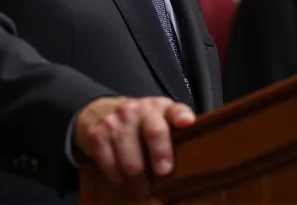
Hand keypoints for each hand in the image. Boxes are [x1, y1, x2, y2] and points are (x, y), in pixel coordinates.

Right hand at [73, 96, 194, 191]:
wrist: (99, 111)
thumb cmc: (138, 123)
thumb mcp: (159, 120)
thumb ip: (176, 132)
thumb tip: (198, 159)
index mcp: (158, 108)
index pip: (174, 109)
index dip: (180, 116)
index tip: (186, 123)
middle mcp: (138, 110)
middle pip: (154, 132)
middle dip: (161, 157)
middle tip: (163, 174)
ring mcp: (116, 121)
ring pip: (131, 161)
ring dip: (138, 182)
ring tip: (143, 189)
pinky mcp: (98, 135)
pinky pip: (111, 166)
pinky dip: (119, 180)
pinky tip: (124, 182)